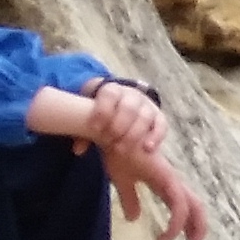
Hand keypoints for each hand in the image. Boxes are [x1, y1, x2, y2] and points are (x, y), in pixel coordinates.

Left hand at [27, 82, 159, 158]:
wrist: (120, 105)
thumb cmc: (101, 112)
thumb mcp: (90, 115)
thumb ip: (82, 130)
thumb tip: (78, 150)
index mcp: (113, 89)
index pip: (110, 94)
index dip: (103, 110)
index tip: (94, 128)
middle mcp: (133, 94)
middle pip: (129, 107)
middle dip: (118, 126)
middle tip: (108, 141)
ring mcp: (147, 105)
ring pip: (145, 117)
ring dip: (133, 134)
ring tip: (120, 149)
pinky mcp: (159, 117)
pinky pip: (161, 125)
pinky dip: (155, 136)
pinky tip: (147, 148)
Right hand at [109, 137, 216, 239]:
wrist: (111, 133)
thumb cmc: (116, 152)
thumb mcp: (122, 181)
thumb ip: (130, 199)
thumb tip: (133, 218)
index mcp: (163, 181)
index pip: (184, 202)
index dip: (190, 220)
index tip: (187, 239)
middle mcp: (170, 179)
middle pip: (195, 203)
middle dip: (200, 225)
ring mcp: (169, 177)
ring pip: (192, 205)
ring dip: (192, 226)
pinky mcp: (164, 176)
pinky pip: (178, 202)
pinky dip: (177, 222)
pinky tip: (165, 236)